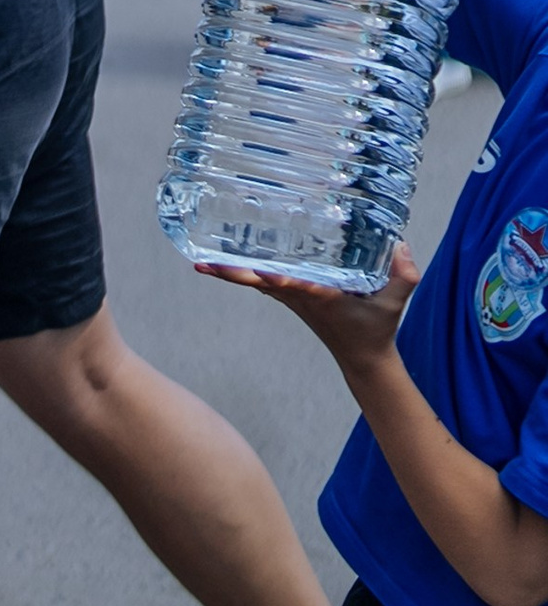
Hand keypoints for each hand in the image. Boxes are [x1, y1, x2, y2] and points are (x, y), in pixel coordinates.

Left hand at [212, 242, 418, 382]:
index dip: (276, 278)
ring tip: (201, 261)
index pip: (295, 286)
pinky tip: (225, 264)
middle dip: (234, 274)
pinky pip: (265, 285)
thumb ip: (404, 276)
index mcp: (323, 298)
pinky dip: (245, 275)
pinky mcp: (294, 301)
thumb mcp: (395, 304)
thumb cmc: (378, 330)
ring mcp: (295, 301)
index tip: (256, 270)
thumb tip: (402, 245)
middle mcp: (302, 299)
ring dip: (231, 274)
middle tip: (203, 263)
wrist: (364, 360)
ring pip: (257, 284)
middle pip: (262, 283)